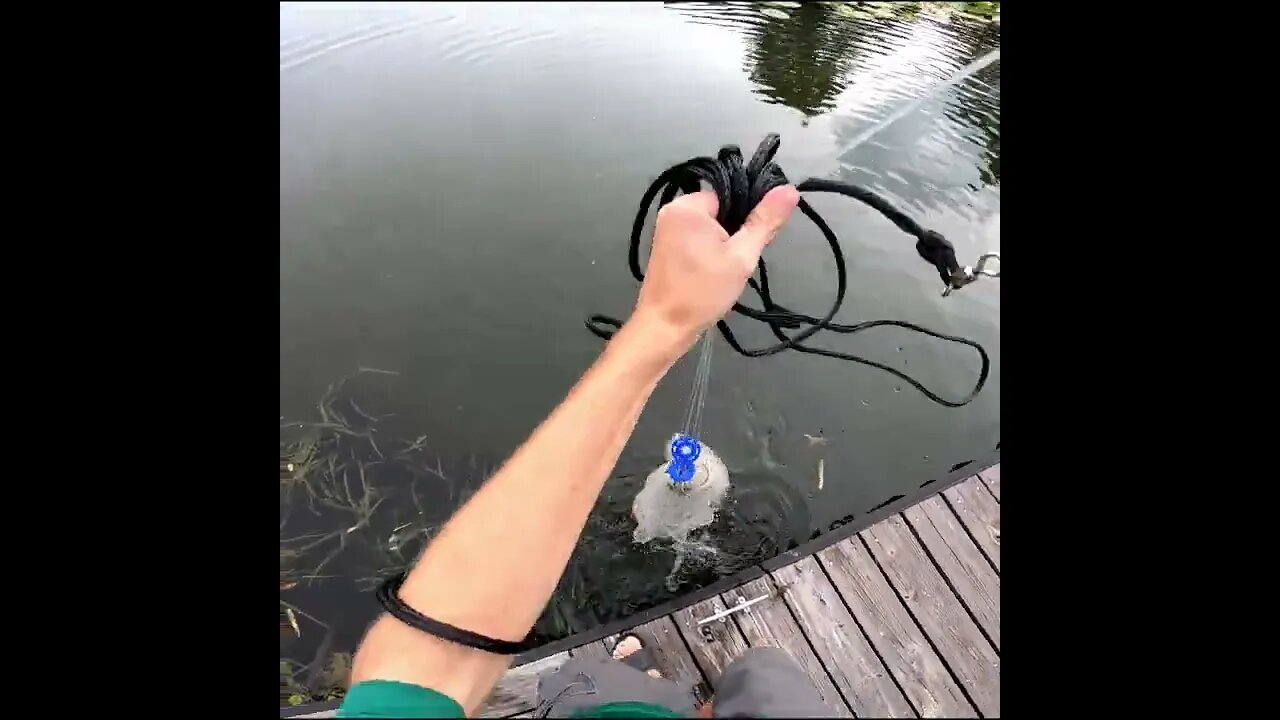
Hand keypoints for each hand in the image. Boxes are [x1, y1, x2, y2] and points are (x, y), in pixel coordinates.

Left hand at [633, 185, 800, 348]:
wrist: (664, 328)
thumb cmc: (702, 291)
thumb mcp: (741, 256)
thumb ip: (765, 221)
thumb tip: (789, 189)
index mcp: (687, 205)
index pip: (730, 194)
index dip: (748, 215)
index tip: (753, 240)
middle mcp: (672, 210)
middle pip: (721, 210)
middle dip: (736, 232)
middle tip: (739, 260)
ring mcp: (666, 230)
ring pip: (711, 227)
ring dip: (724, 245)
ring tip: (726, 269)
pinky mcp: (666, 248)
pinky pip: (698, 239)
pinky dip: (710, 252)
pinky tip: (714, 272)